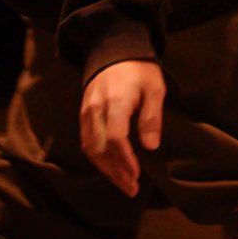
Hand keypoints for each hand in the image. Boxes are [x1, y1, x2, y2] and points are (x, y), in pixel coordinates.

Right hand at [79, 59, 164, 197]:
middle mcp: (96, 108)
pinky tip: (111, 168)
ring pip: (91, 148)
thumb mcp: (154, 88)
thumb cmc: (139, 70)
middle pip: (101, 148)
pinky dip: (98, 159)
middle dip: (116, 172)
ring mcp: (86, 112)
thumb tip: (150, 147)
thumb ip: (152, 117)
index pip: (115, 138)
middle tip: (132, 188)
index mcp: (116, 101)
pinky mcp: (83, 114)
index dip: (125, 160)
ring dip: (106, 170)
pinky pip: (86, 141)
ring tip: (124, 184)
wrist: (113, 50)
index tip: (137, 174)